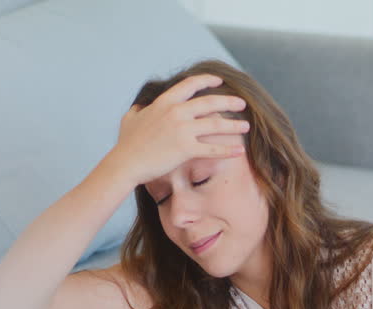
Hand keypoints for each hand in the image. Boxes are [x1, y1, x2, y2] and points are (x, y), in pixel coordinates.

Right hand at [110, 74, 249, 185]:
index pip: (190, 85)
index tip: (219, 81)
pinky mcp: (186, 149)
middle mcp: (176, 112)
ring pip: (215, 125)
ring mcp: (182, 130)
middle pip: (209, 103)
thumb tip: (138, 108)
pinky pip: (213, 149)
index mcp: (164, 102)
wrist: (126, 163)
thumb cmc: (126, 144)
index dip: (207, 81)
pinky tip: (240, 151)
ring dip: (234, 126)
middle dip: (229, 102)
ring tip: (246, 126)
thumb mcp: (129, 119)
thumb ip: (138, 111)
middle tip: (242, 104)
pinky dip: (228, 150)